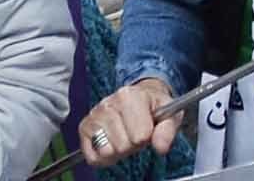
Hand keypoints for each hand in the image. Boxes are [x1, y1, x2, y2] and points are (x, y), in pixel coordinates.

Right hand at [76, 79, 190, 165]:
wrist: (141, 99)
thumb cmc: (154, 108)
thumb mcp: (169, 115)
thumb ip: (167, 130)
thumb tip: (161, 146)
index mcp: (129, 95)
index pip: (140, 135)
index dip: (147, 137)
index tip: (147, 127)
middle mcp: (108, 103)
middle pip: (123, 145)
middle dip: (132, 144)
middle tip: (135, 132)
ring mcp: (94, 115)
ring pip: (107, 151)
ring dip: (118, 150)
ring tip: (124, 136)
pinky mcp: (84, 128)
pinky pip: (93, 157)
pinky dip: (103, 157)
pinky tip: (111, 143)